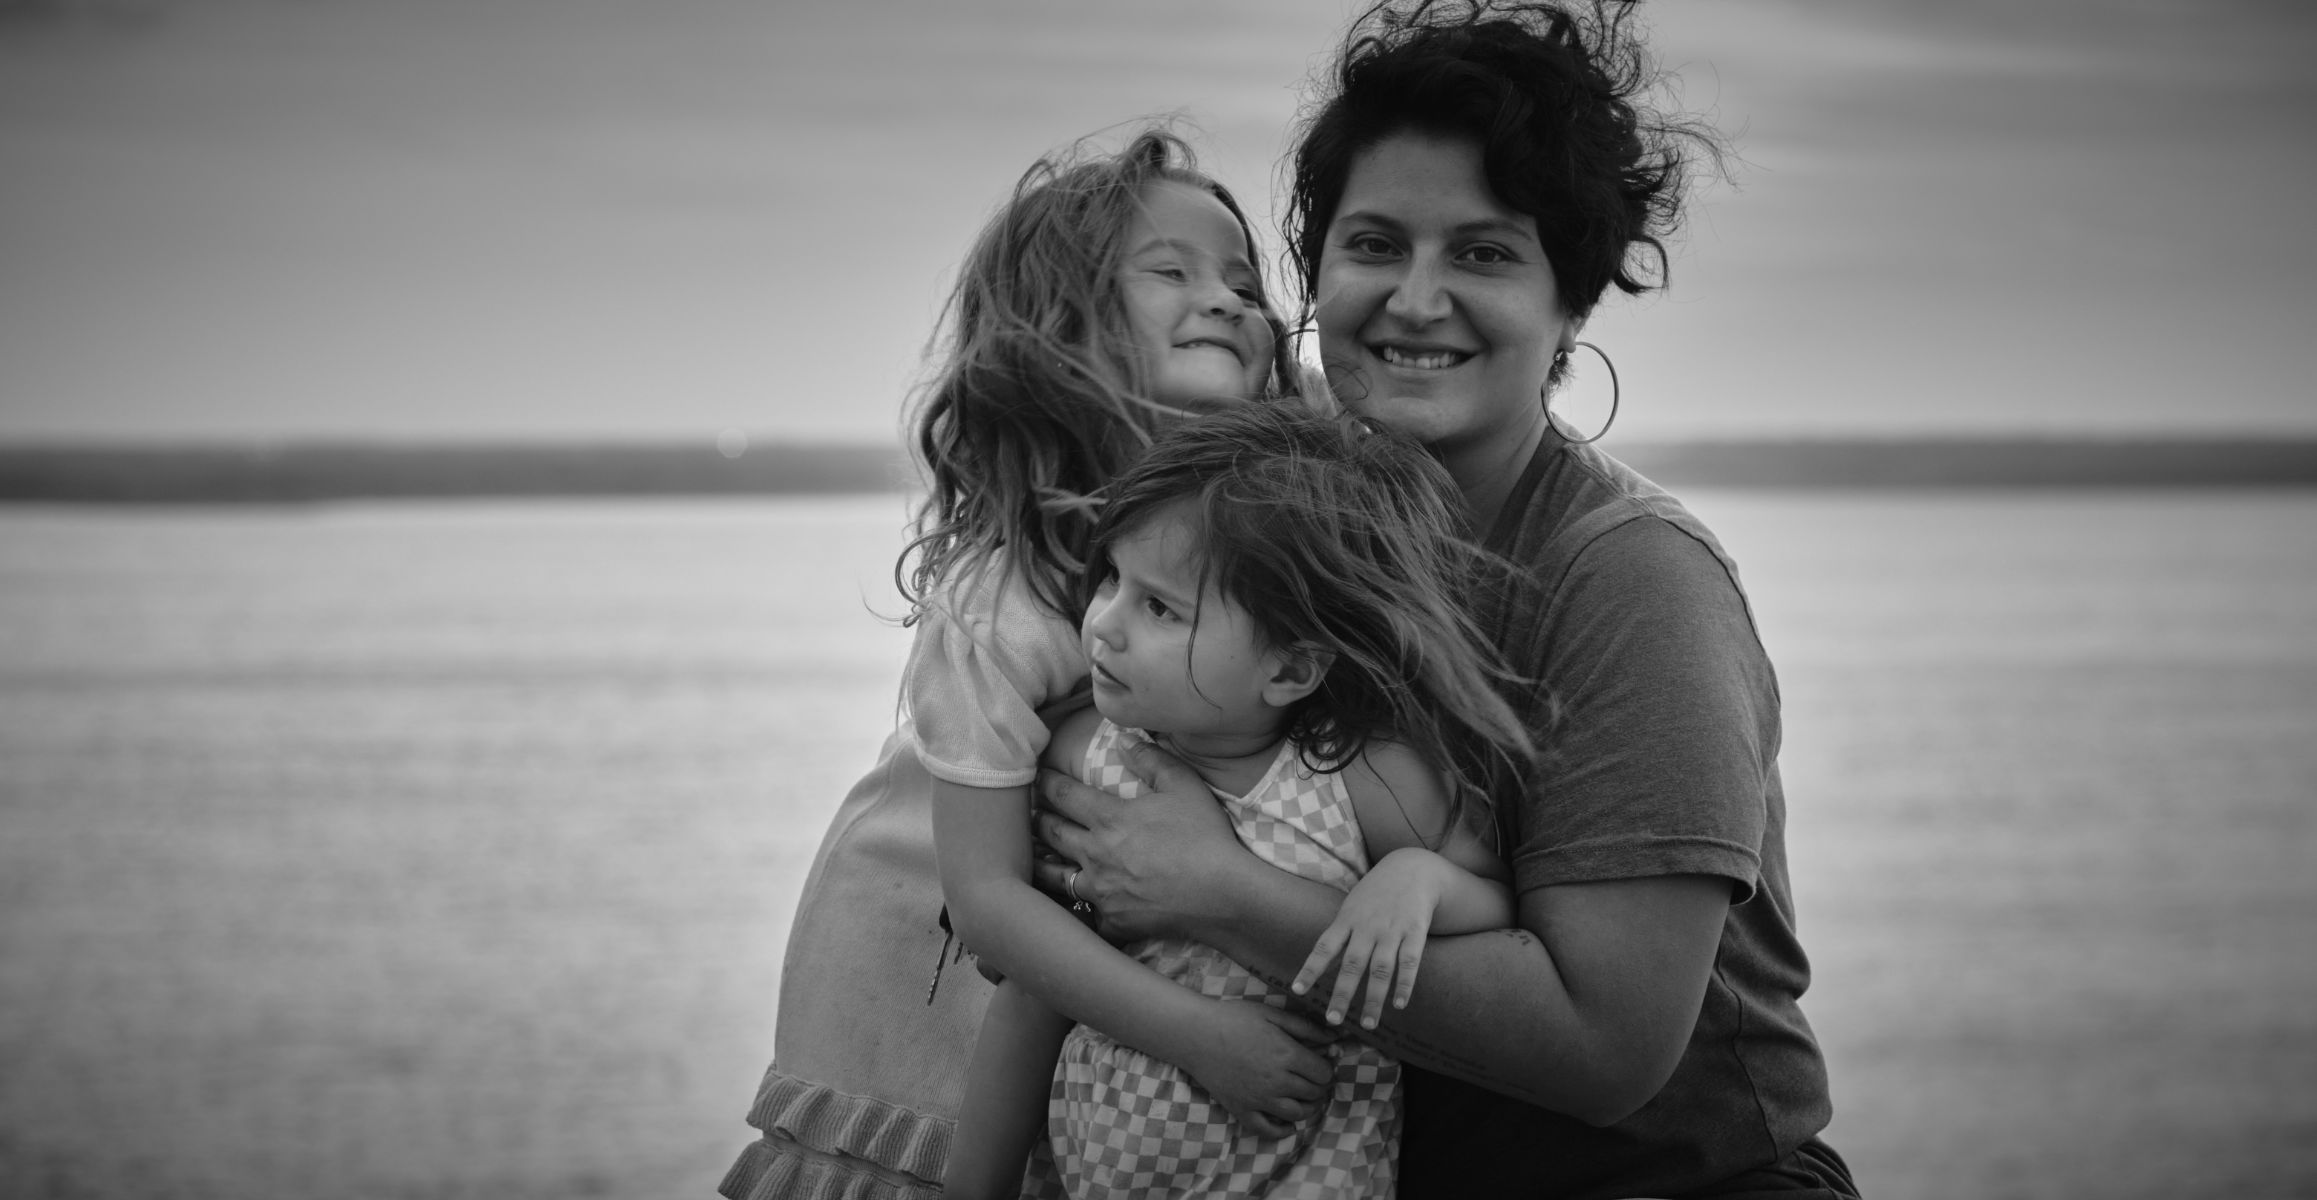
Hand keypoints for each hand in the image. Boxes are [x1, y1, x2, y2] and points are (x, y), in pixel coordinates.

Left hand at [1031, 739, 1246, 943]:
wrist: (1220, 894)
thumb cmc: (1203, 836)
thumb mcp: (1182, 785)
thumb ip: (1150, 759)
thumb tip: (1123, 739)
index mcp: (1109, 819)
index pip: (1063, 795)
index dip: (1046, 783)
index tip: (1036, 776)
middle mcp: (1095, 854)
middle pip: (1051, 833)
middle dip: (1036, 820)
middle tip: (1028, 814)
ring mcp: (1100, 890)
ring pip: (1056, 876)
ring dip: (1041, 863)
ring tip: (1031, 858)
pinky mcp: (1112, 920)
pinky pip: (1087, 915)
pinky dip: (1080, 907)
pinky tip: (1074, 906)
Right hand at [1174, 1000, 1336, 1140]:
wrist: (1196, 1034)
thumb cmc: (1234, 1018)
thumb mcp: (1272, 1014)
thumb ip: (1305, 1026)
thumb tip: (1334, 1037)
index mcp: (1287, 1055)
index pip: (1323, 1073)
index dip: (1326, 1069)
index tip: (1320, 1064)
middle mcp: (1277, 1081)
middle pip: (1314, 1094)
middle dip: (1319, 1088)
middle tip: (1313, 1080)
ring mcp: (1259, 1099)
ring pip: (1297, 1115)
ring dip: (1308, 1108)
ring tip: (1305, 1098)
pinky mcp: (1242, 1110)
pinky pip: (1268, 1131)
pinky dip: (1283, 1131)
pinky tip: (1287, 1122)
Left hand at [1291, 847, 1448, 1029]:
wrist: (1413, 868)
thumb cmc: (1376, 893)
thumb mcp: (1352, 907)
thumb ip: (1339, 935)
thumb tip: (1322, 965)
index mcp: (1347, 919)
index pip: (1324, 947)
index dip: (1310, 969)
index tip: (1298, 990)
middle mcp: (1367, 927)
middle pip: (1352, 964)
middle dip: (1342, 994)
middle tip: (1332, 1020)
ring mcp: (1392, 930)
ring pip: (1381, 969)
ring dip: (1374, 999)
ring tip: (1368, 1025)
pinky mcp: (1416, 931)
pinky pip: (1410, 962)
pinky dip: (1405, 984)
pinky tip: (1400, 1004)